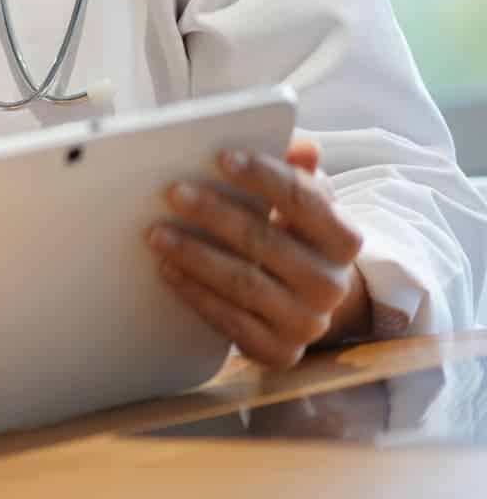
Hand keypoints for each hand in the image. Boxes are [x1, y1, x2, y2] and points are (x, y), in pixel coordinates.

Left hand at [146, 137, 370, 369]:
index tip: (221, 157)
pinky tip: (166, 269)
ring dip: (195, 256)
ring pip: (245, 283)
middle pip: (266, 242)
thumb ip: (297, 170)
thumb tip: (302, 145)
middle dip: (215, 214)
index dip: (264, 177)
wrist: (303, 302)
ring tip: (156, 233)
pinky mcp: (279, 352)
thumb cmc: (292, 237)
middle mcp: (331, 283)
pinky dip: (195, 293)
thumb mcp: (301, 201)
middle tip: (172, 192)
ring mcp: (307, 322)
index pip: (305, 201)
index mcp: (342, 239)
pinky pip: (231, 322)